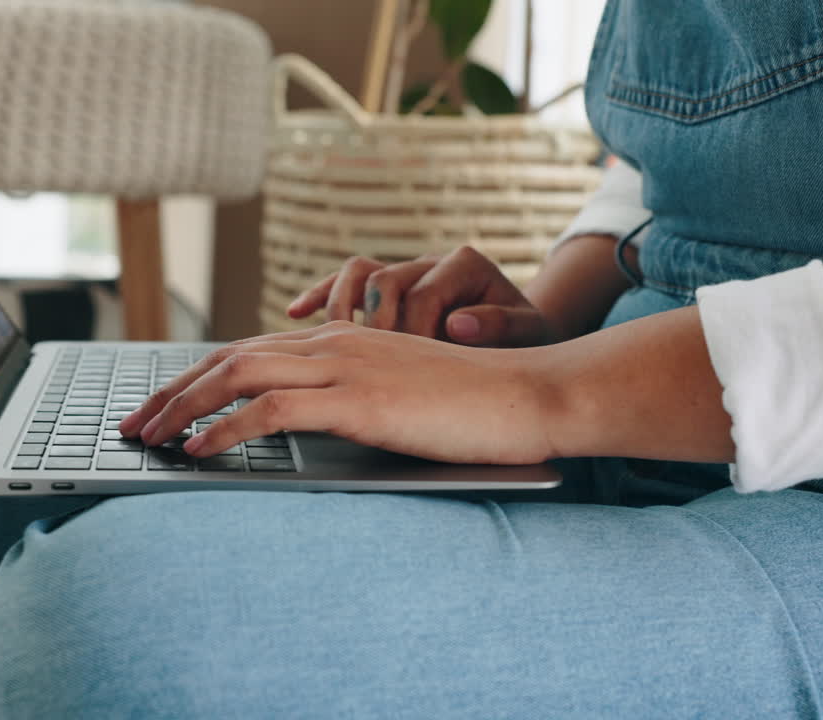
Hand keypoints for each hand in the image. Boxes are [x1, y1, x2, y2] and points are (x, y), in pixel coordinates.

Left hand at [118, 321, 557, 464]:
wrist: (526, 394)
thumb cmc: (467, 403)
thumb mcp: (394, 393)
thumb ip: (346, 397)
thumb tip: (301, 422)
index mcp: (337, 340)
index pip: (246, 352)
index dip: (194, 378)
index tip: (158, 406)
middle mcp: (331, 344)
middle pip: (228, 359)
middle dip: (171, 391)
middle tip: (132, 423)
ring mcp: (342, 368)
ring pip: (237, 377)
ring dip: (182, 408)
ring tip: (147, 437)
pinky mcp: (357, 400)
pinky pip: (271, 410)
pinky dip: (224, 429)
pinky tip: (197, 449)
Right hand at [286, 247, 555, 346]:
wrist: (524, 341)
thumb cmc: (526, 343)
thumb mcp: (527, 335)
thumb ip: (499, 325)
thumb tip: (459, 323)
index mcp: (466, 266)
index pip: (423, 293)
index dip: (412, 332)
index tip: (412, 367)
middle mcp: (429, 263)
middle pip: (381, 280)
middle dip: (371, 324)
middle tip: (370, 362)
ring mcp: (404, 273)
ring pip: (356, 274)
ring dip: (338, 306)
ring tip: (331, 341)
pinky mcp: (383, 292)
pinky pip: (343, 284)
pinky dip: (320, 295)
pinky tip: (296, 313)